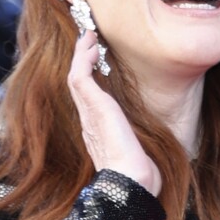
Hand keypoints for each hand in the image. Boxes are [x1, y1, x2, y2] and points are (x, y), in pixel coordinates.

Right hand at [67, 30, 161, 195]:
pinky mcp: (93, 106)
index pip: (87, 95)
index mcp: (96, 128)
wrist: (132, 183)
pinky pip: (79, 76)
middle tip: (87, 40)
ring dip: (81, 54)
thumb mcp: (135, 149)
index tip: (94, 57)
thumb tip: (145, 146)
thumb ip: (134, 142)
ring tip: (88, 37)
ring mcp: (88, 113)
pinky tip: (91, 47)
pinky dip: (82, 59)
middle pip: (77, 82)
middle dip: (81, 59)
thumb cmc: (137, 172)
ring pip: (75, 76)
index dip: (87, 75)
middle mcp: (88, 119)